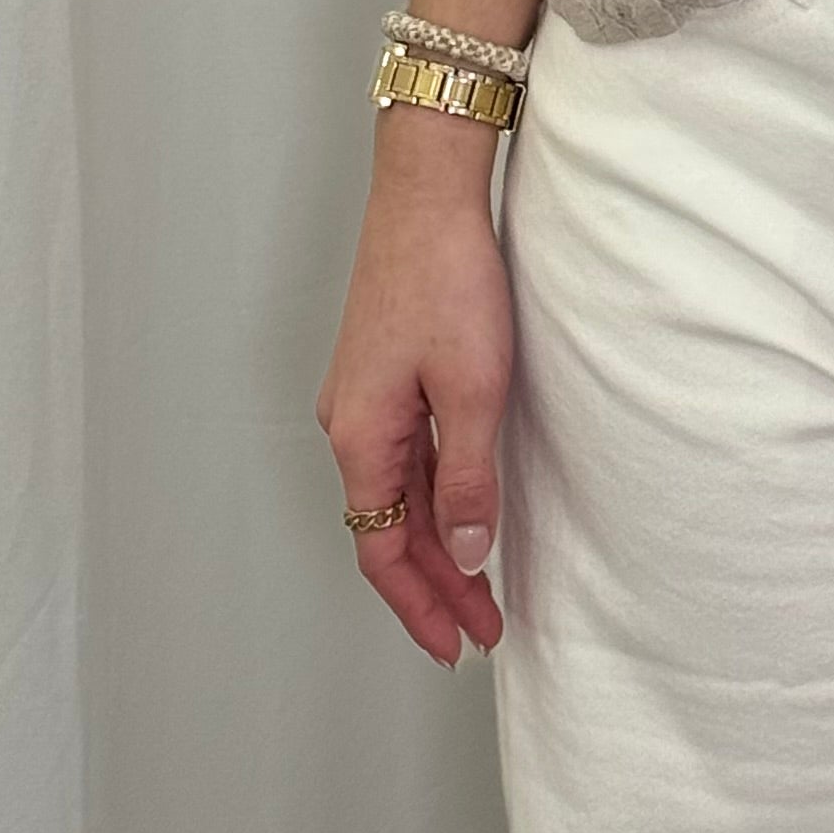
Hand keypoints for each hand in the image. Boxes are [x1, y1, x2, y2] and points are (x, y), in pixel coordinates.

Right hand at [314, 125, 513, 663]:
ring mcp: (363, 396)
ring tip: (483, 583)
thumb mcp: (474, 388)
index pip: (382, 551)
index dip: (422, 605)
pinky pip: (404, 454)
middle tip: (484, 627)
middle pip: (387, 529)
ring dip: (437, 540)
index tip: (458, 643)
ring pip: (397, 493)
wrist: (426, 189)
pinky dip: (434, 492)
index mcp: (361, 437)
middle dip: (436, 584)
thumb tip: (467, 550)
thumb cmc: (448, 276)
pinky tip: (466, 504)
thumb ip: (469, 476)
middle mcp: (349, 424)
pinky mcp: (384, 369)